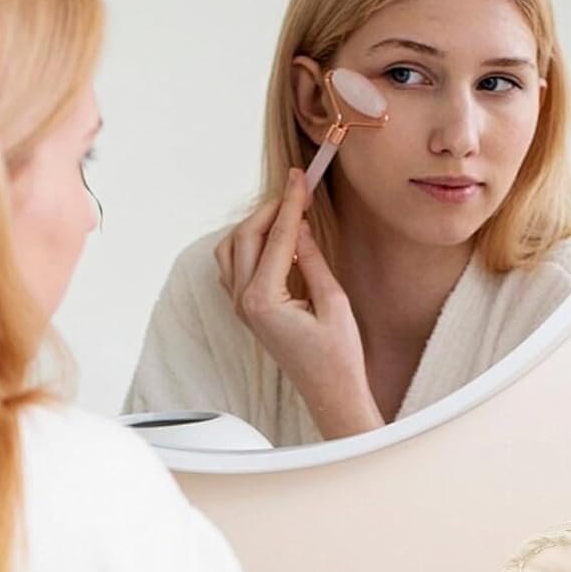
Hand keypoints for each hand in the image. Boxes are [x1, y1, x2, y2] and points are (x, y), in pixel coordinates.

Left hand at [214, 169, 384, 438]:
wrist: (331, 393)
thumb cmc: (338, 356)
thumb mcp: (333, 301)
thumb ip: (311, 259)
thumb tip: (299, 225)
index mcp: (263, 300)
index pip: (276, 237)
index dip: (290, 203)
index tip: (300, 178)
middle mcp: (244, 303)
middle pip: (245, 236)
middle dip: (270, 208)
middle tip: (295, 189)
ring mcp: (240, 308)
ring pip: (232, 249)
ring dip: (255, 225)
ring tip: (286, 212)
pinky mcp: (246, 311)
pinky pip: (234, 267)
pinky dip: (249, 245)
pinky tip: (274, 239)